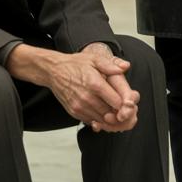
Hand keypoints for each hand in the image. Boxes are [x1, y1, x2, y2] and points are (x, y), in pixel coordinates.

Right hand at [5, 43, 138, 132]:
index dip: (125, 105)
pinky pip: (91, 121)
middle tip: (123, 110)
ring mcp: (80, 106)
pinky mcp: (74, 112)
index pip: (117, 103)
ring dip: (109, 118)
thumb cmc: (75, 65)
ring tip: (112, 111)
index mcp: (95, 84)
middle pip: (110, 114)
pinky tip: (100, 111)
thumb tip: (125, 67)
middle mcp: (87, 98)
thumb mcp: (94, 59)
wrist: (54, 71)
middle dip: (118, 113)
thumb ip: (111, 65)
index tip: (127, 103)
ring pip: (101, 120)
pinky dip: (98, 119)